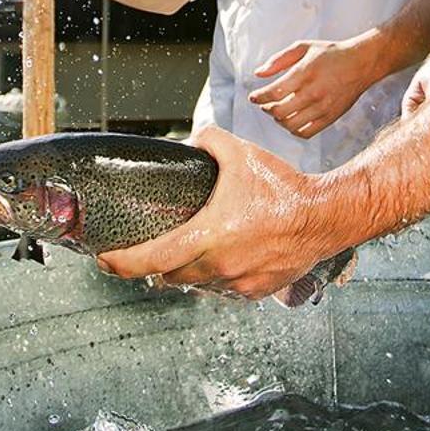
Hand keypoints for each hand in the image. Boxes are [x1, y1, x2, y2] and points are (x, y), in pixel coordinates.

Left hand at [97, 127, 341, 300]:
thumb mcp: (241, 155)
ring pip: (197, 285)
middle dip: (155, 265)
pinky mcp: (255, 291)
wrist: (325, 216)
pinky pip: (224, 290)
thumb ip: (210, 142)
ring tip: (184, 254)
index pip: (151, 259)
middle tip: (146, 251)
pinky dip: (216, 278)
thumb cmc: (284, 188)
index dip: (122, 263)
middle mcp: (219, 265)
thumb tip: (194, 139)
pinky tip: (221, 260)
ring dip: (187, 272)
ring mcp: (238, 283)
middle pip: (169, 276)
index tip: (104, 260)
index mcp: (208, 236)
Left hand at [246, 37, 377, 139]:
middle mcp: (313, 92)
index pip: (274, 92)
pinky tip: (293, 120)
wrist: (361, 63)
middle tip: (265, 104)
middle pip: (279, 111)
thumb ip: (279, 59)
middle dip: (266, 109)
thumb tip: (258, 74)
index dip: (258, 97)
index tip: (253, 97)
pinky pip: (306, 133)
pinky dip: (294, 130)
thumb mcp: (304, 47)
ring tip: (278, 112)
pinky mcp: (331, 117)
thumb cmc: (331, 54)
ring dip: (279, 120)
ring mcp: (323, 107)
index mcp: (305, 73)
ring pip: (290, 125)